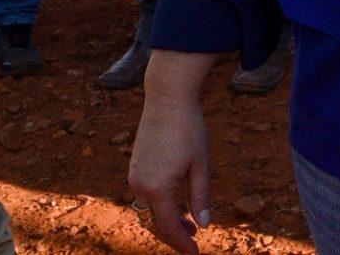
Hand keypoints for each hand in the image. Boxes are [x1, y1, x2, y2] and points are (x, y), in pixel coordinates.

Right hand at [128, 91, 211, 252]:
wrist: (167, 99)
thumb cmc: (189, 129)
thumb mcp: (201, 164)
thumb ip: (201, 196)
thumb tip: (205, 224)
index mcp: (158, 189)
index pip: (168, 227)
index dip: (181, 243)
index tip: (194, 254)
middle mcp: (140, 187)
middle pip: (155, 223)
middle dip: (173, 236)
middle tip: (193, 242)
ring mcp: (135, 177)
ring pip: (147, 211)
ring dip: (165, 221)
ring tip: (188, 225)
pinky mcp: (135, 167)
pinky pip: (144, 197)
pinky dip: (158, 206)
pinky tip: (175, 204)